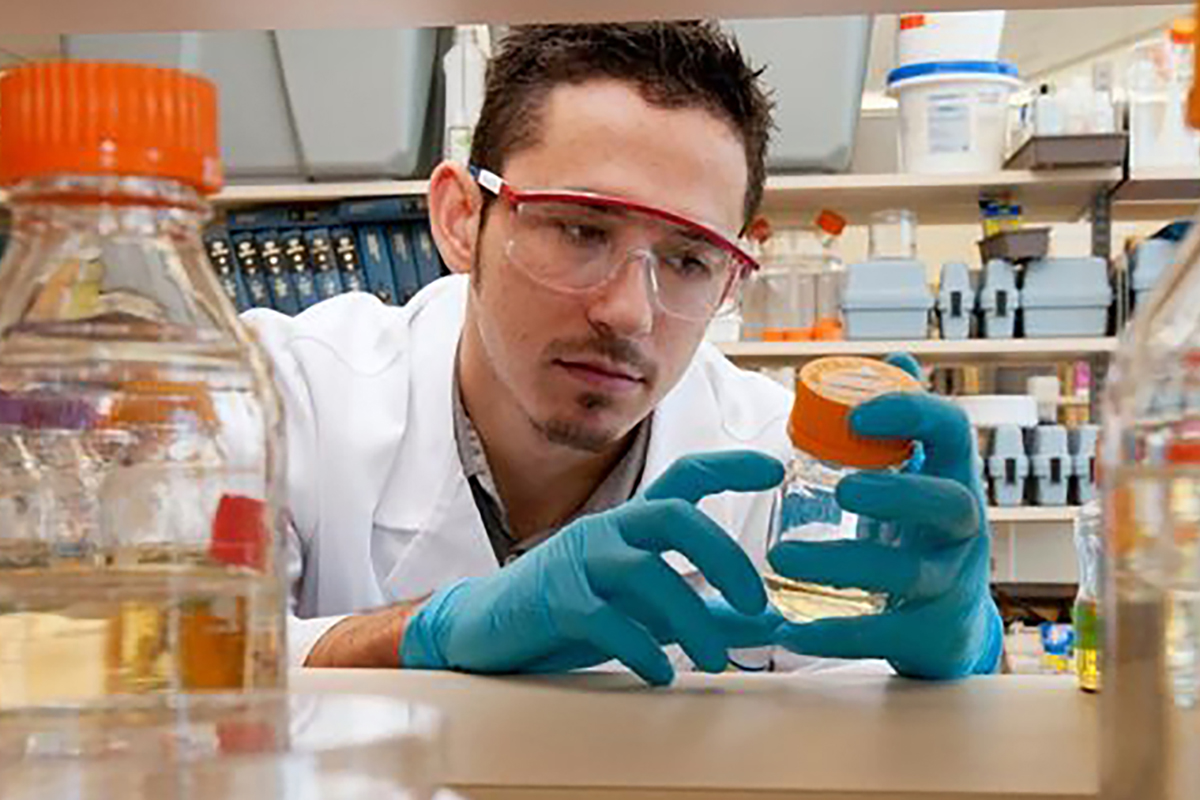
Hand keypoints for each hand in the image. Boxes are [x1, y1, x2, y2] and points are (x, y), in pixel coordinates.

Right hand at [401, 450, 783, 685]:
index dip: (729, 467)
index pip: (684, 478)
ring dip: (691, 618)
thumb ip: (705, 612)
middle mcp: (607, 531)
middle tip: (756, 600)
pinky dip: (641, 647)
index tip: (773, 469)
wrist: (485, 630)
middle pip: (673, 515)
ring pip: (645, 572)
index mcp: (631, 525)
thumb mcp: (646, 610)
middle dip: (722, 554)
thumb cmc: (569, 612)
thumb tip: (770, 622)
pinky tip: (661, 671)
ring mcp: (578, 562)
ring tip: (717, 659)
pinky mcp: (554, 600)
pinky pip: (605, 619)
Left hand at [768, 355, 1002, 678]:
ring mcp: (951, 583)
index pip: (952, 431)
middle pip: (949, 504)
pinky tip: (790, 631)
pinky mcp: (929, 633)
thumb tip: (898, 357)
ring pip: (909, 573)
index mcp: (952, 477)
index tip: (855, 414)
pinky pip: (885, 633)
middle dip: (897, 493)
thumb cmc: (918, 534)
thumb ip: (902, 423)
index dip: (911, 414)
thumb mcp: (915, 477)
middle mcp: (962, 528)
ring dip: (843, 564)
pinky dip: (836, 634)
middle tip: (841, 489)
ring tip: (783, 560)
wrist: (946, 625)